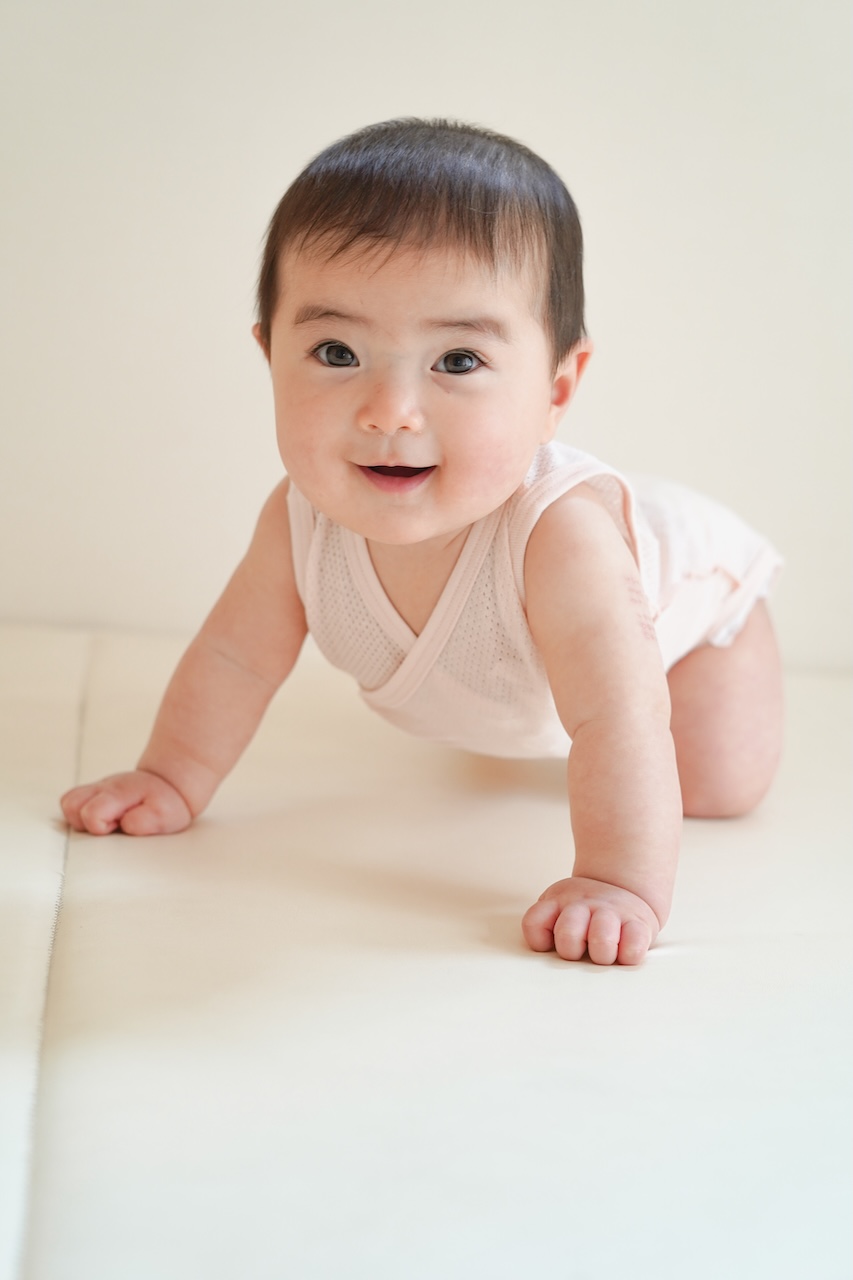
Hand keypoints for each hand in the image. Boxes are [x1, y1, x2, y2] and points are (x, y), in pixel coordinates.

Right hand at [60, 770, 192, 835]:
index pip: (91, 813)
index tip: (117, 827)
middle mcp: (103, 788)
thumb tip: (126, 825)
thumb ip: (146, 821)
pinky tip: (100, 817)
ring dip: (80, 818)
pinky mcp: (93, 792)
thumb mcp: (165, 815)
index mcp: (118, 793)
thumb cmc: (164, 803)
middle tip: (111, 825)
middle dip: (86, 824)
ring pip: (68, 802)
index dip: (99, 828)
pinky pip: (72, 802)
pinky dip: (80, 813)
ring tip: (105, 822)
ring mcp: (96, 788)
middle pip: (71, 806)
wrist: (167, 784)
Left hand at [522, 876, 660, 965]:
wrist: (625, 886)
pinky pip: (633, 948)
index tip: (550, 943)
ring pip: (601, 941)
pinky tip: (625, 952)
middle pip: (568, 935)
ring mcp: (612, 912)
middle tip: (582, 949)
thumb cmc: (585, 911)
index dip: (540, 940)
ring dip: (602, 954)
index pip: (534, 923)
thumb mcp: (559, 905)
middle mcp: (584, 904)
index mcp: (559, 901)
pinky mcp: (639, 924)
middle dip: (572, 950)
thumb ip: (545, 924)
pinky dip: (628, 956)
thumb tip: (543, 959)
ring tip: (604, 953)